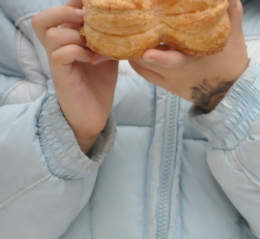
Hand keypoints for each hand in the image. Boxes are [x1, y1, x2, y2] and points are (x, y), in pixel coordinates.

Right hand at [31, 0, 116, 153]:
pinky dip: (79, 52)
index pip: (59, 11)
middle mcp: (56, 47)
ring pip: (53, 34)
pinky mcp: (60, 75)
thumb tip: (123, 21)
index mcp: (65, 38)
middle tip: (87, 21)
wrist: (94, 114)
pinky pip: (61, 54)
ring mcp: (56, 60)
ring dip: (76, 36)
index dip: (74, 4)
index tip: (94, 6)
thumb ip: (108, 37)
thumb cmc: (99, 83)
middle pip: (43, 19)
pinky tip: (94, 60)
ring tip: (94, 46)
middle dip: (66, 13)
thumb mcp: (107, 54)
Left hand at [129, 0, 248, 111]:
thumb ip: (232, 13)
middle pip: (146, 61)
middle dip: (136, 43)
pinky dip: (137, 59)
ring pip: (141, 66)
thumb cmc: (232, 62)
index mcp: (193, 61)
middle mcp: (177, 73)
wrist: (231, 91)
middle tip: (131, 25)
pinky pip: (143, 72)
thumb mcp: (234, 36)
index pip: (173, 62)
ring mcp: (170, 80)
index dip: (159, 58)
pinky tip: (138, 44)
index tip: (148, 53)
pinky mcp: (166, 85)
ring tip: (132, 31)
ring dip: (134, 49)